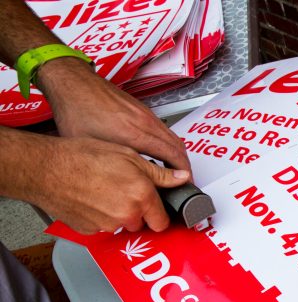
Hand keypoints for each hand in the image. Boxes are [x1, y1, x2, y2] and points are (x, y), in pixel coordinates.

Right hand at [29, 136, 190, 233]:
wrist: (46, 169)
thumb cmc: (82, 157)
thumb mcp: (128, 155)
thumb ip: (158, 173)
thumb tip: (181, 178)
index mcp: (141, 196)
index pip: (162, 222)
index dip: (159, 214)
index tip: (156, 208)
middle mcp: (127, 214)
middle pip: (141, 223)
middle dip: (138, 211)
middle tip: (124, 191)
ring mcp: (107, 225)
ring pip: (121, 225)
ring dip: (118, 214)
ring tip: (104, 191)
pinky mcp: (89, 230)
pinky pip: (102, 227)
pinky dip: (99, 217)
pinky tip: (90, 199)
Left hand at [36, 57, 190, 171]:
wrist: (73, 83)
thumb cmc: (76, 111)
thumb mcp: (92, 148)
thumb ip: (113, 165)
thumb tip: (122, 181)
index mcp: (135, 135)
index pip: (172, 156)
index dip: (183, 173)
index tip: (185, 184)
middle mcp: (145, 123)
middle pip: (178, 147)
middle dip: (185, 166)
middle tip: (184, 180)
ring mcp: (145, 114)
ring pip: (173, 137)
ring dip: (177, 154)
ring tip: (174, 169)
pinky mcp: (142, 109)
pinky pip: (164, 129)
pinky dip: (168, 143)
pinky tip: (160, 151)